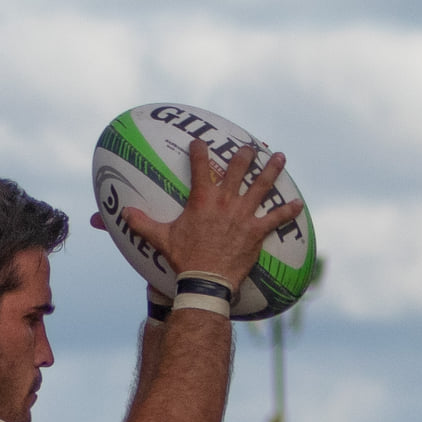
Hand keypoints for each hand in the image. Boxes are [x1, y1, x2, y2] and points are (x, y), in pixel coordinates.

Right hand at [113, 138, 302, 286]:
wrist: (206, 280)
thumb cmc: (184, 258)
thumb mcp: (161, 238)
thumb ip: (143, 223)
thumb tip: (122, 214)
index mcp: (203, 199)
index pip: (200, 167)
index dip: (199, 151)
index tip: (199, 142)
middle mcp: (225, 202)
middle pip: (238, 169)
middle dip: (245, 155)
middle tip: (251, 146)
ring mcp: (243, 215)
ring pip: (261, 186)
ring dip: (272, 170)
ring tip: (281, 157)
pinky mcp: (256, 232)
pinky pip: (276, 219)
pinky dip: (287, 212)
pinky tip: (298, 204)